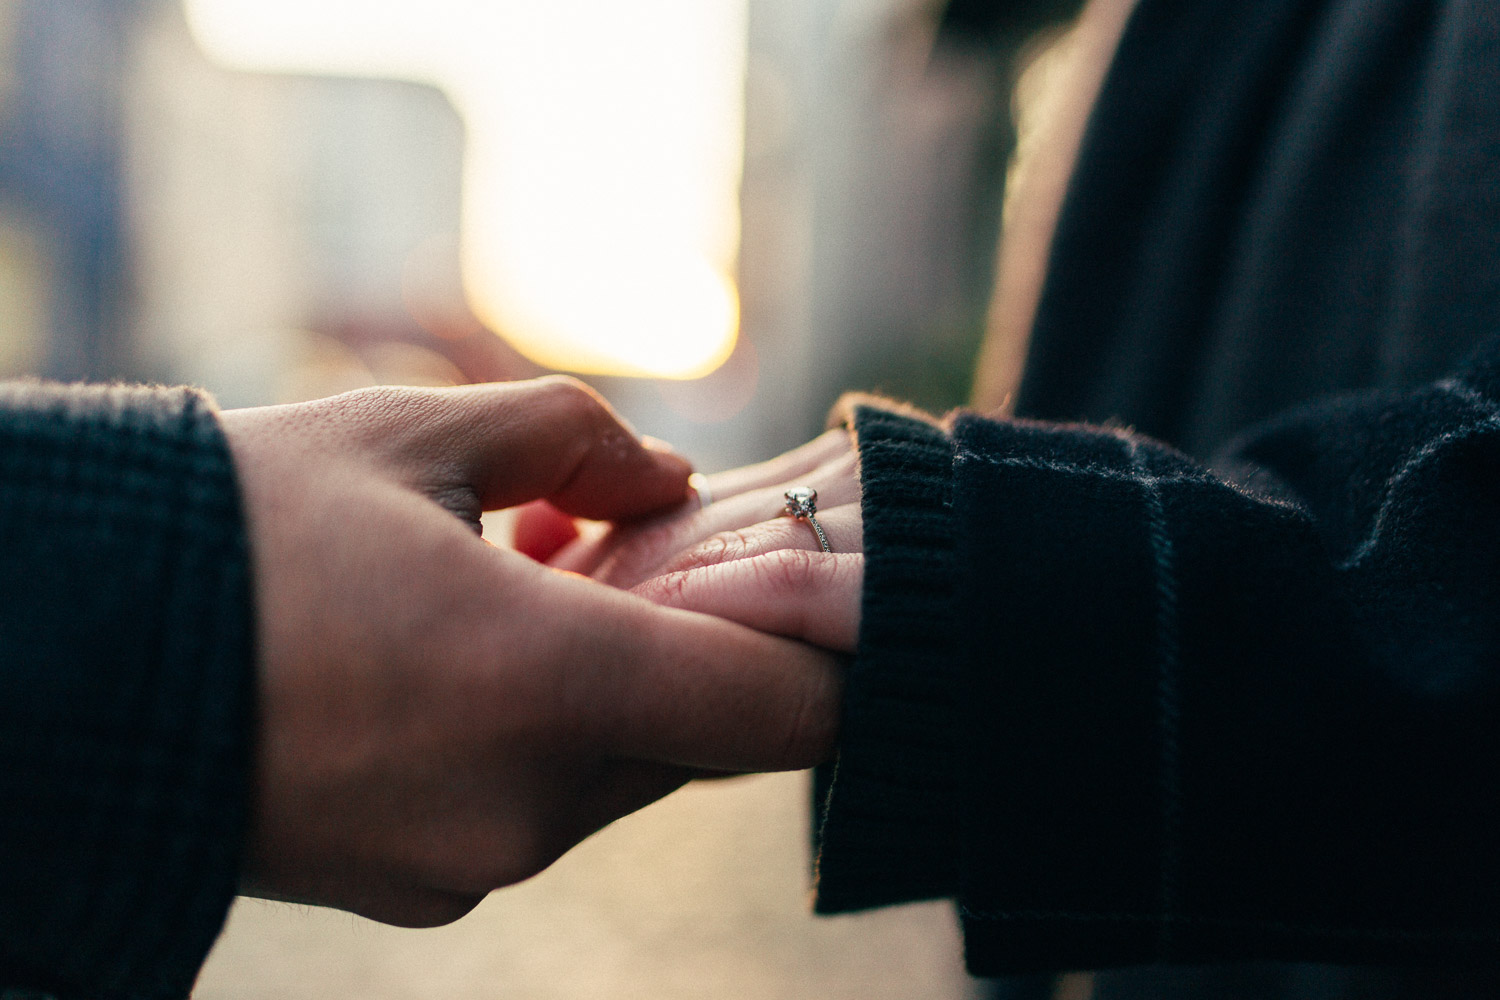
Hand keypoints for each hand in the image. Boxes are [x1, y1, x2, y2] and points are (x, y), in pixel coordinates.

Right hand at [219, 378, 842, 927]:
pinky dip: (537, 739)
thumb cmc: (232, 525)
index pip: (785, 712)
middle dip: (686, 646)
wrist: (56, 659)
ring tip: (510, 589)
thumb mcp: (413, 432)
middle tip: (616, 549)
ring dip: (606, 688)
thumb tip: (668, 478)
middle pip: (700, 735)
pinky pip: (537, 808)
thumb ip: (579, 438)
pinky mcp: (420, 892)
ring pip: (620, 772)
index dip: (821, 654)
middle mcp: (527, 805)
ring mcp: (472, 865)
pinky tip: (455, 660)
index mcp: (547, 682)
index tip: (797, 590)